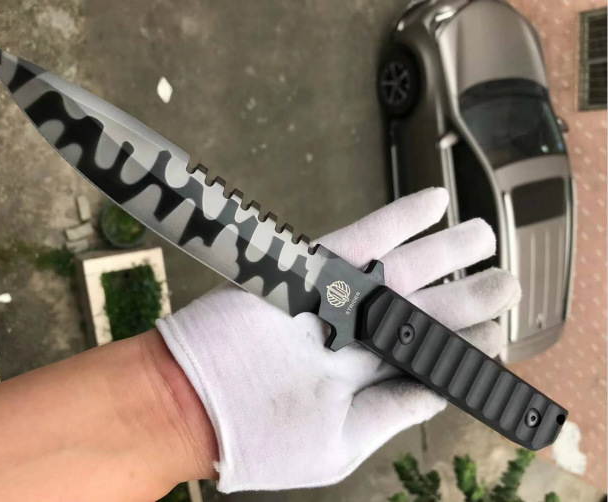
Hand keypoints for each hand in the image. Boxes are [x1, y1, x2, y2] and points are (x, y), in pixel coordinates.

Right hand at [157, 188, 520, 491]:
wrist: (190, 404)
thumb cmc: (258, 439)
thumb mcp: (340, 443)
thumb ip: (393, 410)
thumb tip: (443, 389)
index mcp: (361, 381)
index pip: (425, 357)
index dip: (464, 345)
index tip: (497, 333)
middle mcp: (352, 338)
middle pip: (422, 311)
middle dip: (466, 296)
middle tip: (504, 283)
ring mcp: (333, 302)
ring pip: (401, 269)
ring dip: (443, 251)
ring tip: (481, 236)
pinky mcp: (309, 273)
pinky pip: (362, 238)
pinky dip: (397, 220)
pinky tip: (433, 204)